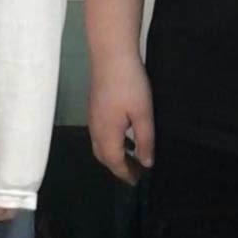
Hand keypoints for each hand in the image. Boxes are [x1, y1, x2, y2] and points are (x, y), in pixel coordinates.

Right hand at [88, 53, 154, 184]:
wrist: (111, 55)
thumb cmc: (129, 84)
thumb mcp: (143, 114)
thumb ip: (144, 140)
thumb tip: (145, 163)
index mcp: (107, 134)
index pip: (114, 163)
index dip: (126, 174)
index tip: (137, 181)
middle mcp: (95, 129)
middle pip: (104, 157)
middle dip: (118, 167)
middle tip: (135, 172)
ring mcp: (92, 118)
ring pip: (100, 145)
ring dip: (114, 154)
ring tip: (132, 156)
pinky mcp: (94, 107)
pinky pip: (100, 133)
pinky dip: (111, 142)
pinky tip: (124, 134)